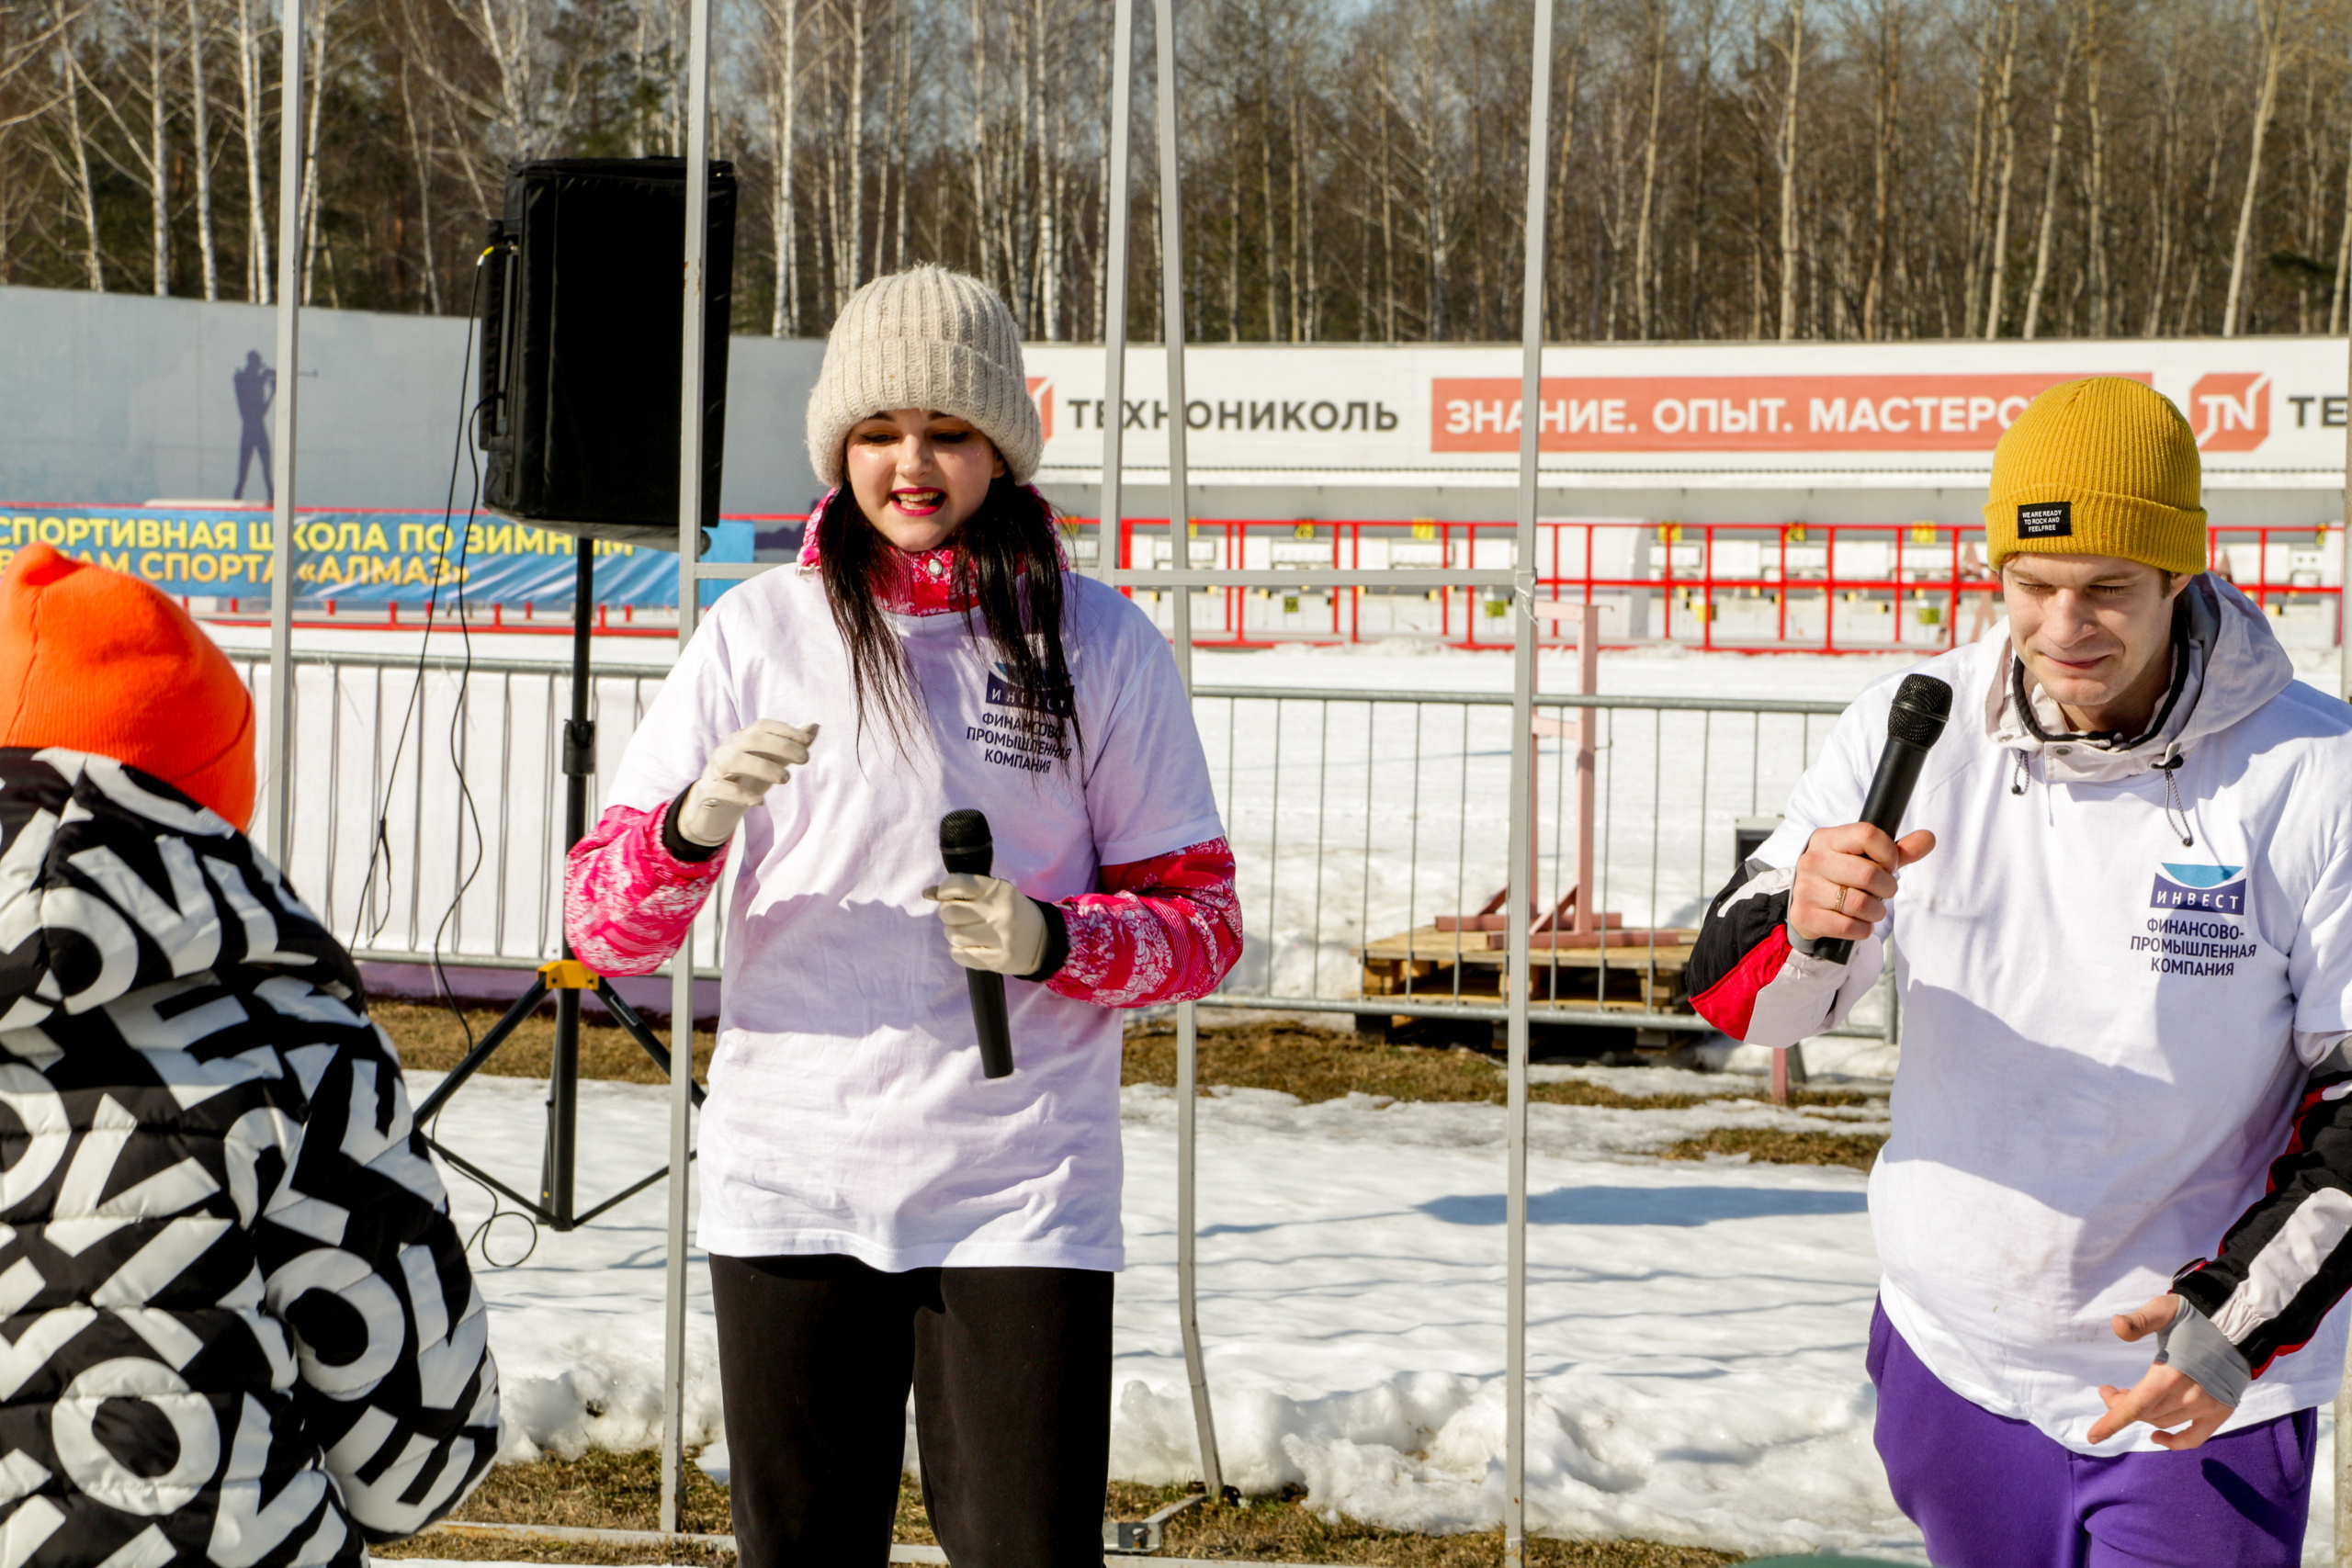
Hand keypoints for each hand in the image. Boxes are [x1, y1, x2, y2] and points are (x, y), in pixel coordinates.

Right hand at [676, 720, 816, 846]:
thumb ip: (789, 747)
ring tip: (786, 779)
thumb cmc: (745, 779)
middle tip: (804, 760)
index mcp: (742, 739)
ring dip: (765, 768)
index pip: (762, 726)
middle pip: (753, 740)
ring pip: (736, 761)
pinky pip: (722, 789)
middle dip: (781, 747)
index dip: (786, 730)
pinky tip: (761, 802)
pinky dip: (742, 795)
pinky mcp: (708, 791)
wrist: (713, 806)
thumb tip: (814, 726)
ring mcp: (716, 769)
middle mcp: (728, 749)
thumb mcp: (769, 762)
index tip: (807, 742)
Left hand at [923, 873, 1048, 975]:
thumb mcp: (994, 892)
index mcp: (999, 890)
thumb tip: (927, 892)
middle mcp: (1001, 913)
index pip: (958, 884)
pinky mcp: (997, 960)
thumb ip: (963, 889)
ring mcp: (1000, 938)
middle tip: (959, 916)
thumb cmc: (1010, 912)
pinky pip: (959, 955)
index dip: (944, 890)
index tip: (947, 896)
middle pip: (950, 912)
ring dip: (954, 934)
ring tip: (967, 932)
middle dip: (948, 914)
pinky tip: (971, 946)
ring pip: (953, 935)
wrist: (1042, 940)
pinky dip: (959, 951)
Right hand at [1788, 822, 1934, 943]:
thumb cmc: (1841, 876)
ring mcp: (1806, 888)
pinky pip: (1847, 926)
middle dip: (1887, 887)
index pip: (1867, 835)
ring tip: (1872, 910)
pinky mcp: (1805, 915)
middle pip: (1868, 874)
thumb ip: (1898, 850)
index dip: (1889, 853)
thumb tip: (1928, 838)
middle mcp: (1813, 860)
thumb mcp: (1866, 859)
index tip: (1890, 865)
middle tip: (1885, 891)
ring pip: (1860, 904)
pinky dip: (1862, 929)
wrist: (1805, 903)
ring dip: (1876, 912)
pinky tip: (1859, 923)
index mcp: (1827, 839)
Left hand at [2085, 1294, 2233, 1449]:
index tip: (2092, 1436)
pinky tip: (2156, 1437)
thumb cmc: (2195, 1316)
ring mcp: (2208, 1406)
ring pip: (2163, 1422)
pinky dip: (2175, 1442)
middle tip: (2110, 1390)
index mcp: (2172, 1373)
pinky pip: (2195, 1437)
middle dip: (2121, 1405)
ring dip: (2141, 1415)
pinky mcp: (2221, 1411)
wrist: (2237, 1325)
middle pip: (2145, 1413)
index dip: (2113, 1421)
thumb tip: (2116, 1326)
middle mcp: (2191, 1396)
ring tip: (2128, 1396)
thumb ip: (2139, 1320)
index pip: (2137, 1405)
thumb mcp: (2164, 1311)